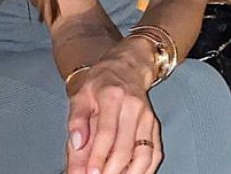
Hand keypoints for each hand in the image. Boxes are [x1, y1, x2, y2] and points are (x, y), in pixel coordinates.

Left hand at [65, 40, 162, 173]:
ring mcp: (147, 117)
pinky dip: (145, 170)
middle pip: (126, 147)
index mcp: (112, 96)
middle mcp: (134, 107)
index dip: (98, 156)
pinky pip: (154, 153)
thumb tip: (77, 144)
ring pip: (144, 153)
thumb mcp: (81, 95)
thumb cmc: (100, 83)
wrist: (127, 67)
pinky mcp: (155, 126)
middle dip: (112, 170)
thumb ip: (76, 120)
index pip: (107, 132)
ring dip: (130, 173)